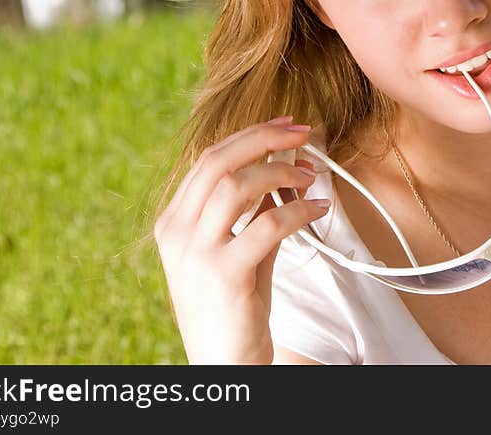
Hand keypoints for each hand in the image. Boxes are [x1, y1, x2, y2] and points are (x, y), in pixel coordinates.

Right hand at [153, 116, 328, 363]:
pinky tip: (318, 208)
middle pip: (219, 161)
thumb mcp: (236, 248)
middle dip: (265, 138)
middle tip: (303, 133)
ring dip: (282, 173)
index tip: (285, 125)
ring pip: (238, 186)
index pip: (208, 159)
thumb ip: (254, 209)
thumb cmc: (233, 307)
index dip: (249, 135)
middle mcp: (176, 232)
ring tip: (312, 178)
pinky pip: (267, 225)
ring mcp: (195, 253)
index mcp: (172, 221)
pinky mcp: (224, 274)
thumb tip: (287, 163)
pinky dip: (298, 210)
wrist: (224, 365)